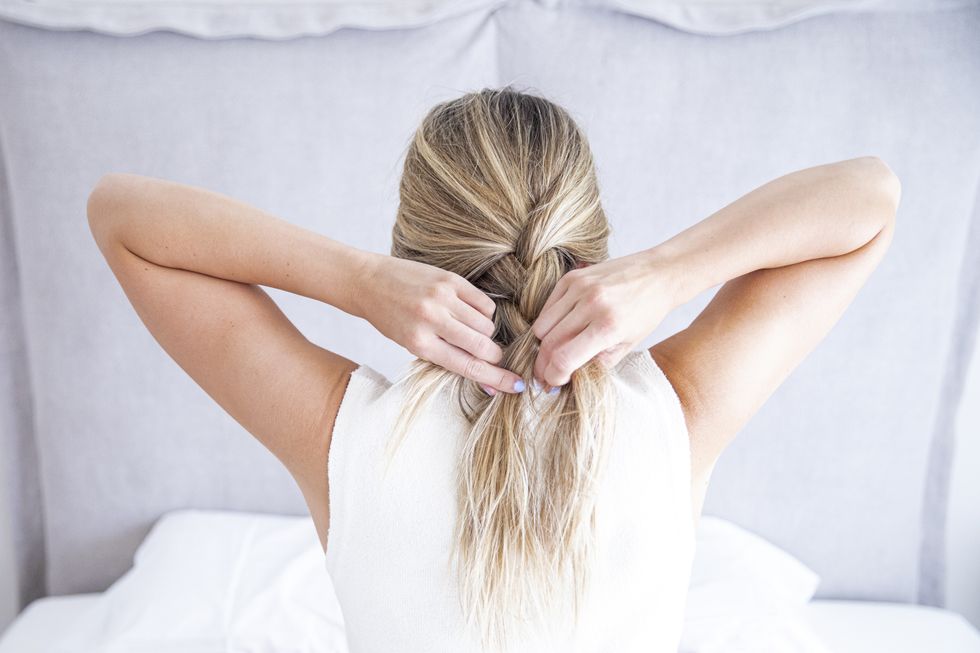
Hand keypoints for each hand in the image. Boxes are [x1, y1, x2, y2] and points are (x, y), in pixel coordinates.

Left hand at [352, 252, 524, 394]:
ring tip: (466, 328)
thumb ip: (448, 359)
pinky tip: (468, 313)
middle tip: (493, 356)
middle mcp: (433, 320)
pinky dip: (484, 313)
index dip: (496, 378)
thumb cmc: (392, 320)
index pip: (468, 367)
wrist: (370, 282)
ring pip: (487, 324)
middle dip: (494, 355)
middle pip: (483, 345)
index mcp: (421, 344)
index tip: (516, 385)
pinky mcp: (451, 279)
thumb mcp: (413, 345)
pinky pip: (484, 303)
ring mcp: (443, 297)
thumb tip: (485, 381)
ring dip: (485, 332)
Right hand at [530, 250, 676, 388]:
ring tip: (553, 352)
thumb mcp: (627, 346)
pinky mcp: (572, 277)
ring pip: (541, 326)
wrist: (658, 274)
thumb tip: (568, 376)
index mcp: (608, 327)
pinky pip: (546, 307)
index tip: (554, 383)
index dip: (554, 376)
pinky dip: (548, 323)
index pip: (564, 359)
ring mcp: (579, 288)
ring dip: (544, 344)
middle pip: (549, 344)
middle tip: (545, 375)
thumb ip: (597, 363)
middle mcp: (591, 305)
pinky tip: (559, 330)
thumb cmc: (646, 312)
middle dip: (544, 365)